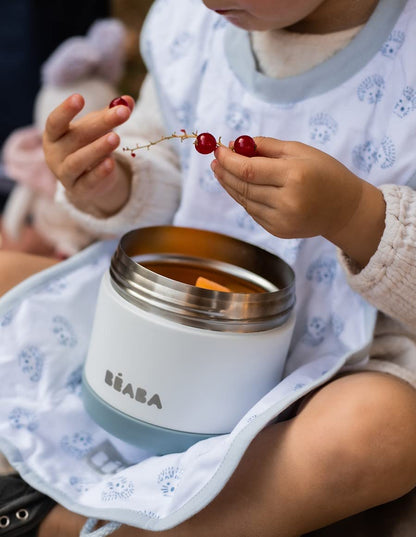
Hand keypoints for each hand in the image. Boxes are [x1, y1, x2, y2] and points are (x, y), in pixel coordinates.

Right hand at [43, 93, 133, 216]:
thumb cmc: (89, 146)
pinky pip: (88, 181)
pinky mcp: (78, 190)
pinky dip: (99, 173)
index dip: (65, 110)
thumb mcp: (98, 129)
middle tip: (121, 113)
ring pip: (78, 161)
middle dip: (99, 124)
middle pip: (75, 138)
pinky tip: (111, 163)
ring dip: (97, 149)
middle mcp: (55, 154)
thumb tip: (128, 100)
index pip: (55, 121)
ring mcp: (64, 173)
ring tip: (116, 138)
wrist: (89, 181)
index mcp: (54, 135)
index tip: (80, 97)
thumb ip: (110, 115)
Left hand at [211, 137, 385, 267]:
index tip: (218, 150)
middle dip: (225, 172)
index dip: (229, 160)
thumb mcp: (300, 151)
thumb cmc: (325, 173)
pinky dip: (244, 199)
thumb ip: (266, 147)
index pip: (249, 170)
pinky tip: (241, 187)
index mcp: (294, 177)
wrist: (345, 209)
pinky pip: (253, 212)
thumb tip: (236, 144)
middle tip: (215, 161)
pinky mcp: (278, 231)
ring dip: (230, 186)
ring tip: (222, 172)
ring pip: (245, 201)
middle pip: (244, 187)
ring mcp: (282, 220)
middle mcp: (287, 201)